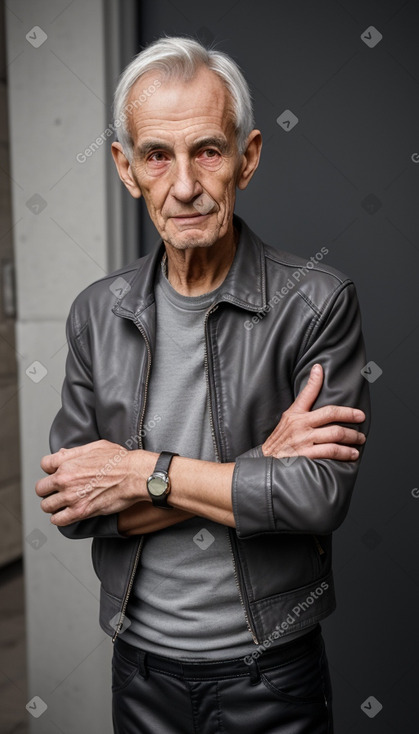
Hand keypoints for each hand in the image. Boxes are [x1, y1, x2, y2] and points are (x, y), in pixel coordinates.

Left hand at [35, 440, 155, 525]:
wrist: (135, 475)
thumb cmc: (120, 460)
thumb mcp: (96, 446)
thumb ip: (75, 452)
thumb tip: (61, 453)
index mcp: (68, 462)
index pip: (44, 465)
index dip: (52, 469)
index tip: (58, 472)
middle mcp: (65, 479)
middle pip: (41, 488)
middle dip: (48, 489)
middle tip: (59, 490)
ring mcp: (72, 497)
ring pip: (46, 505)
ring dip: (53, 505)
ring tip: (63, 503)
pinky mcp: (81, 511)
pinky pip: (58, 520)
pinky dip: (60, 518)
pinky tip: (67, 513)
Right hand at [262, 364, 365, 460]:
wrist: (266, 465)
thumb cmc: (279, 443)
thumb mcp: (286, 421)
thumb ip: (301, 407)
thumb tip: (312, 390)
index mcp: (294, 415)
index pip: (306, 393)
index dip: (314, 380)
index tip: (321, 369)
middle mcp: (299, 425)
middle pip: (330, 414)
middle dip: (350, 415)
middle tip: (361, 418)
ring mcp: (303, 440)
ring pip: (335, 434)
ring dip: (352, 437)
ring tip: (360, 439)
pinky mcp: (306, 456)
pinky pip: (330, 451)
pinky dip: (344, 452)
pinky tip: (352, 454)